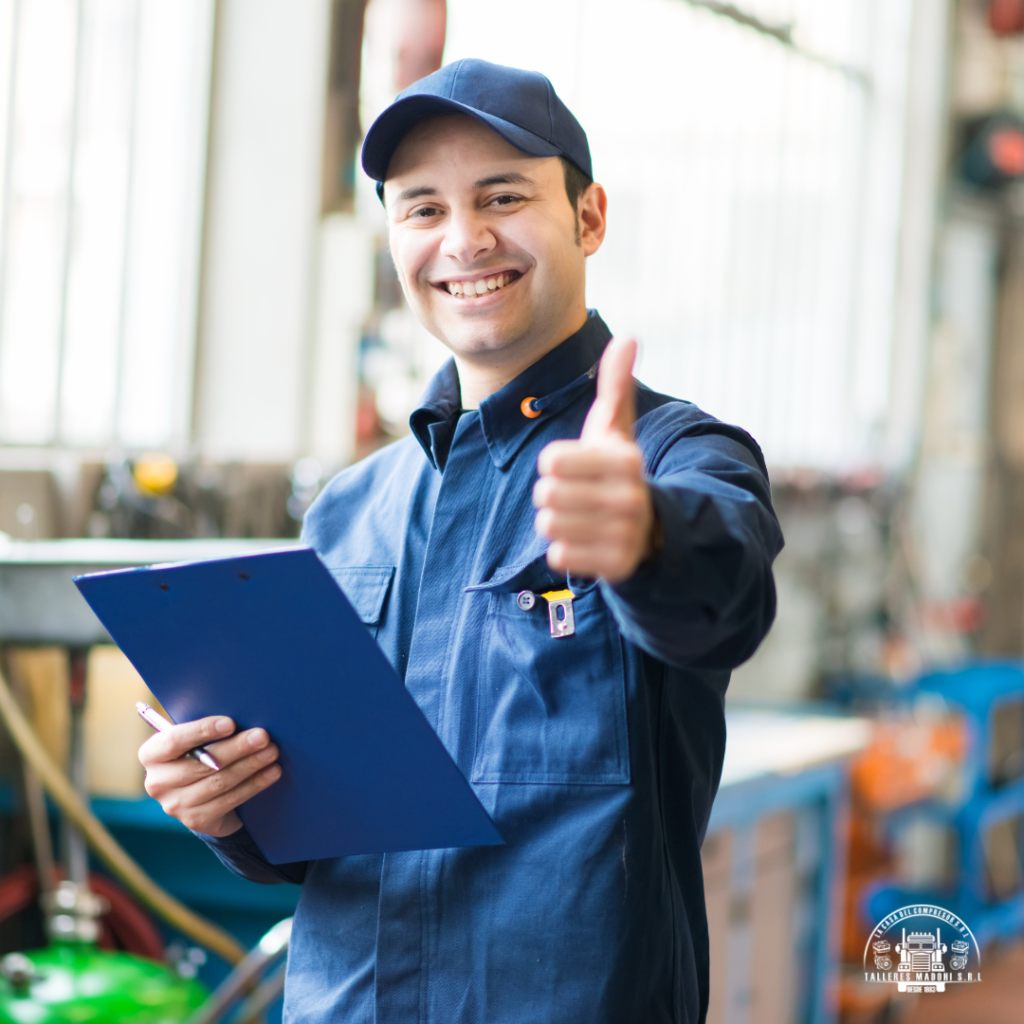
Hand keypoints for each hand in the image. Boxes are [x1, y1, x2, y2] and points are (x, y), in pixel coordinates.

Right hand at [140, 716, 280, 836]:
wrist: (202, 795)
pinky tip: (271, 772)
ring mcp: (175, 805)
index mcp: (152, 754)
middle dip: (237, 748)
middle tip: (263, 736)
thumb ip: (206, 730)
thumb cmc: (201, 752)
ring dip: (250, 765)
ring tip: (271, 752)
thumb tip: (242, 716)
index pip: (174, 741)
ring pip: (219, 782)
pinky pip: (230, 800)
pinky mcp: (196, 820)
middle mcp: (157, 782)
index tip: (230, 723)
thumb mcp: (196, 739)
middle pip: (202, 763)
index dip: (202, 731)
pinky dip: (254, 784)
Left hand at [533, 338, 655, 583]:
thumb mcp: (617, 429)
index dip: (556, 464)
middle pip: (545, 494)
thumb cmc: (617, 472)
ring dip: (557, 521)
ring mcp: (625, 534)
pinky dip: (565, 549)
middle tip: (578, 496)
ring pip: (548, 525)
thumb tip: (628, 337)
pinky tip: (585, 541)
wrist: (651, 528)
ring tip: (581, 518)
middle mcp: (629, 497)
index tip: (577, 468)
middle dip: (554, 495)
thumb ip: (617, 386)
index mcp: (625, 460)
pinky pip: (559, 555)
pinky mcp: (616, 566)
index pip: (550, 462)